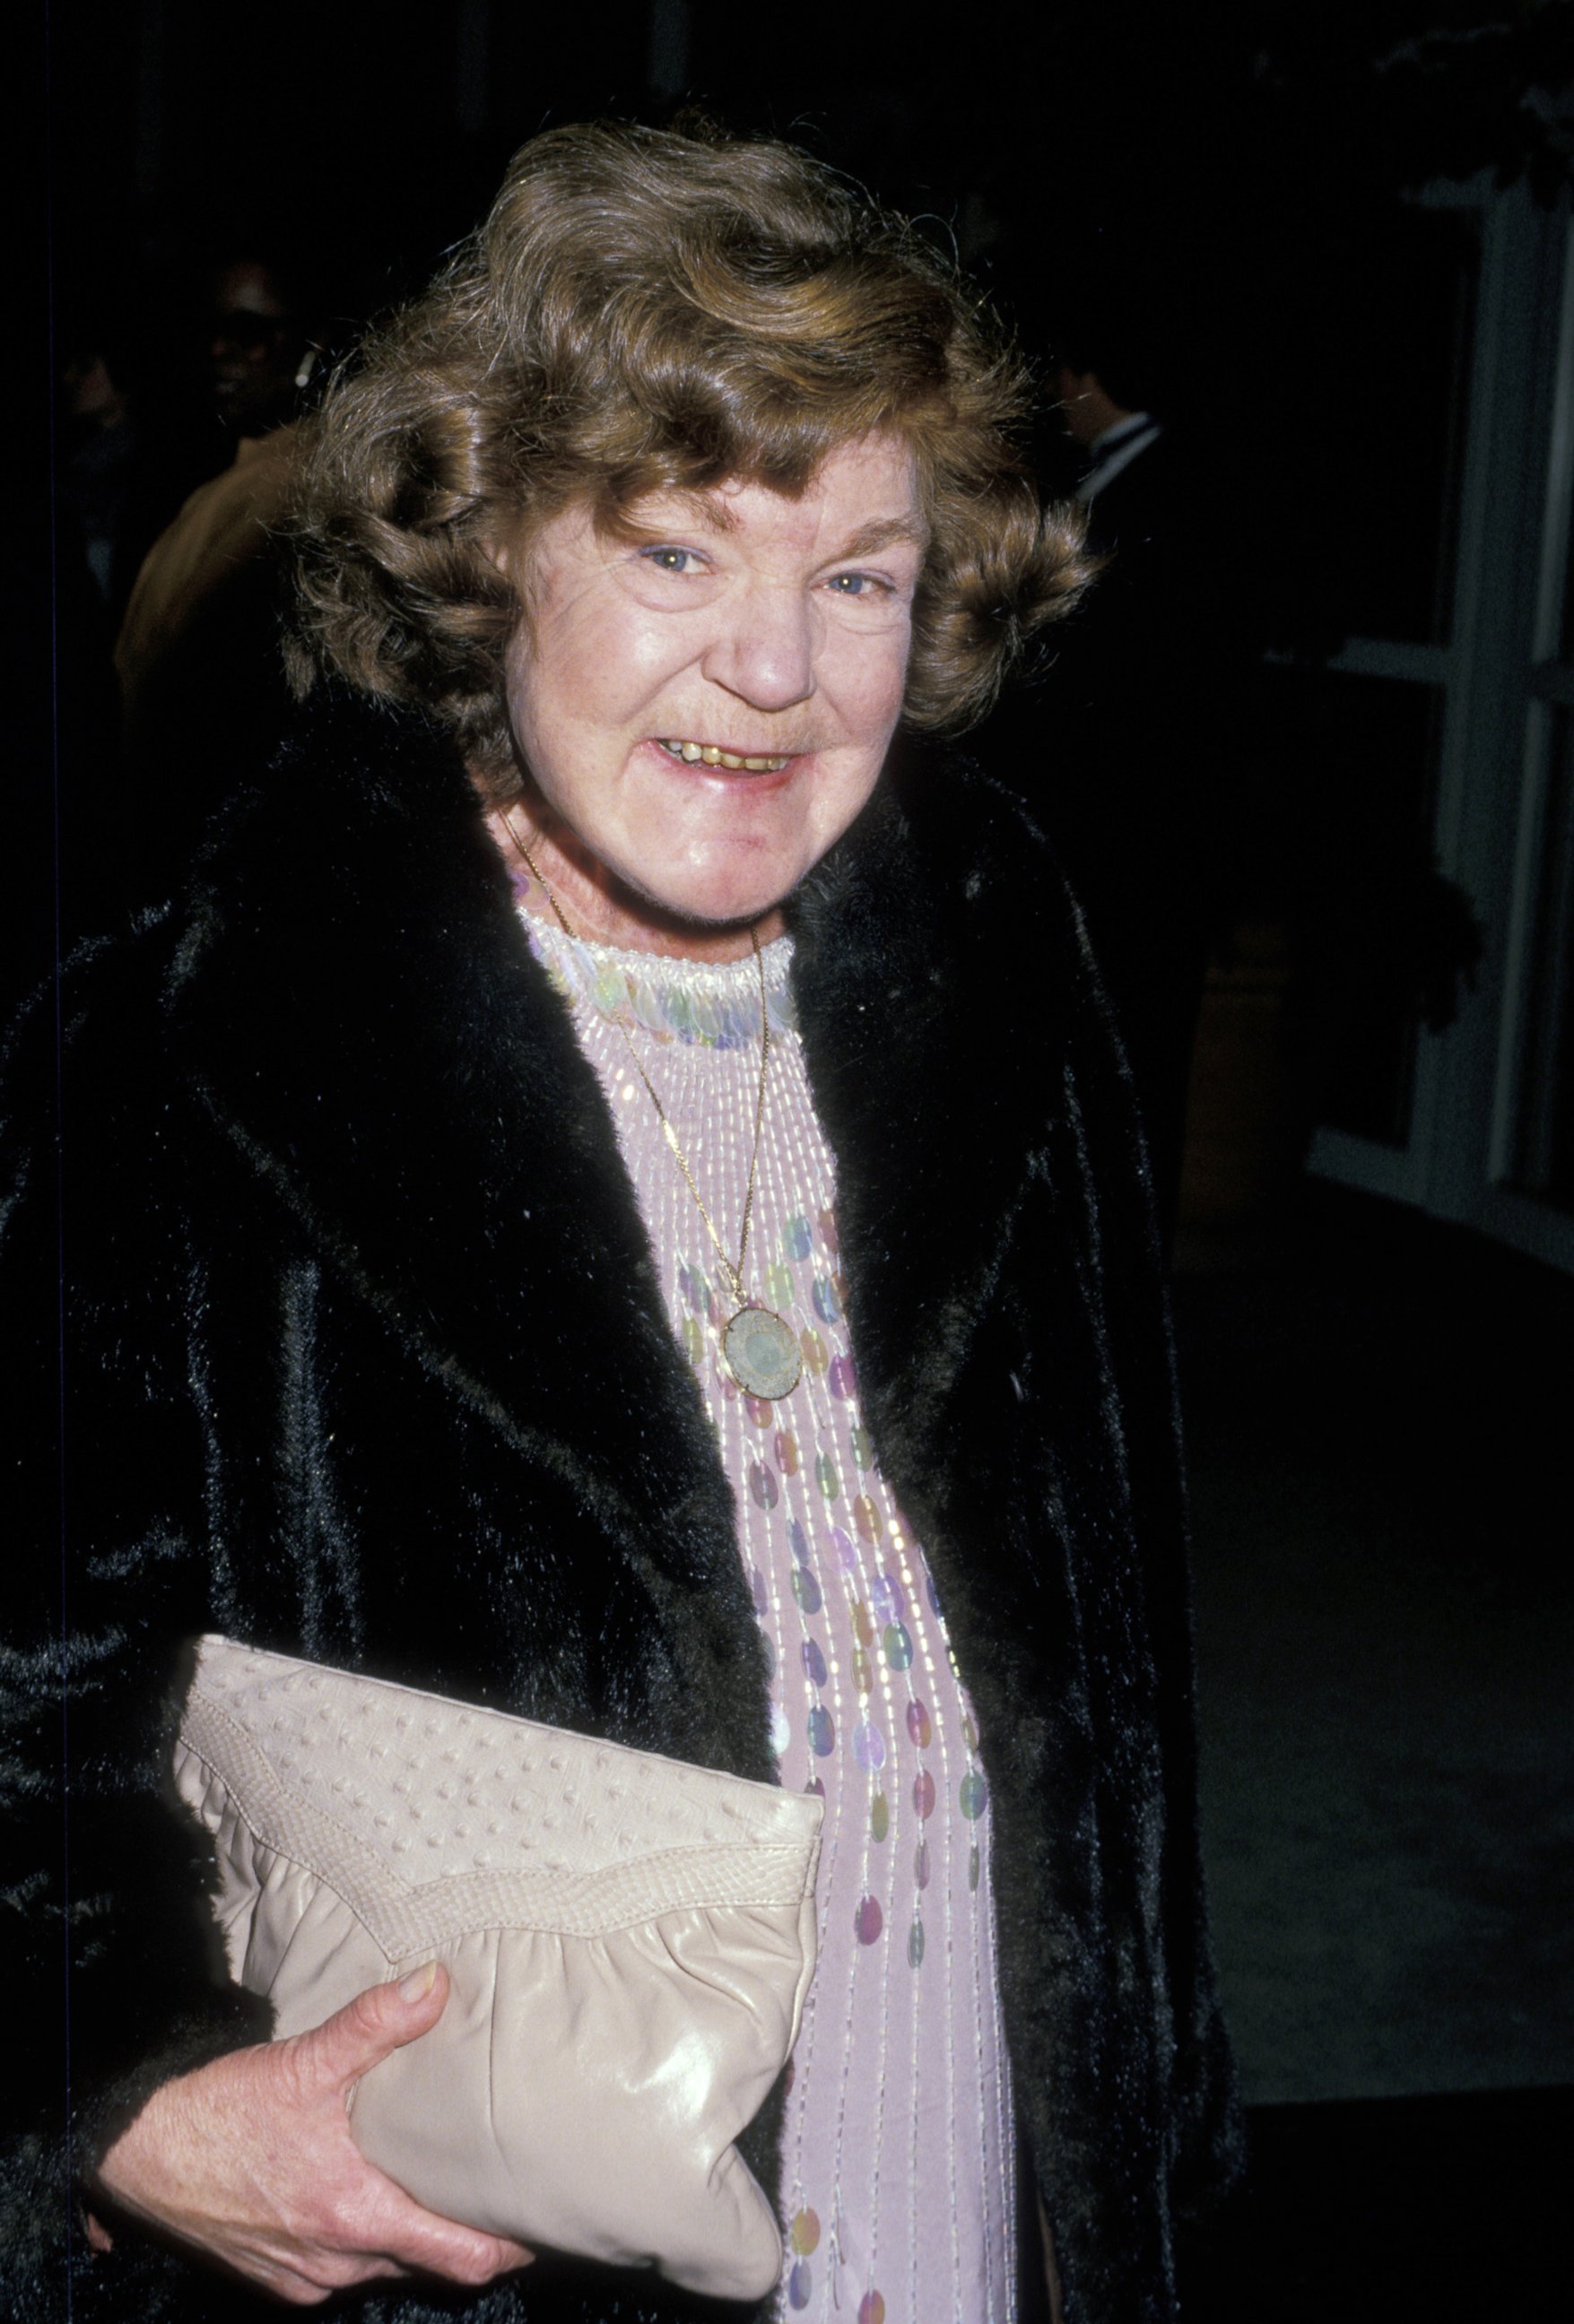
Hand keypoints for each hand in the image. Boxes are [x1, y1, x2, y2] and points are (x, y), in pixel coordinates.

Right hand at [92, 1963, 533, 2304]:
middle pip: (428, 2263)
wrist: (136, 2153)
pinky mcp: (275, 2278)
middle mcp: (336, 2264)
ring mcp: (304, 2278)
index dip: (508, 2245)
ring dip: (410, 2233)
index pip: (461, 2258)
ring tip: (440, 2186)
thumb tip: (435, 1983)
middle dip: (463, 2231)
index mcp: (355, 2218)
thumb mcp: (302, 2062)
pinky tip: (366, 2194)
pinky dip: (363, 2239)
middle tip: (498, 2189)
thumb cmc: (218, 2113)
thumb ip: (374, 2025)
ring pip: (383, 2265)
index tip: (540, 2219)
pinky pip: (340, 2269)